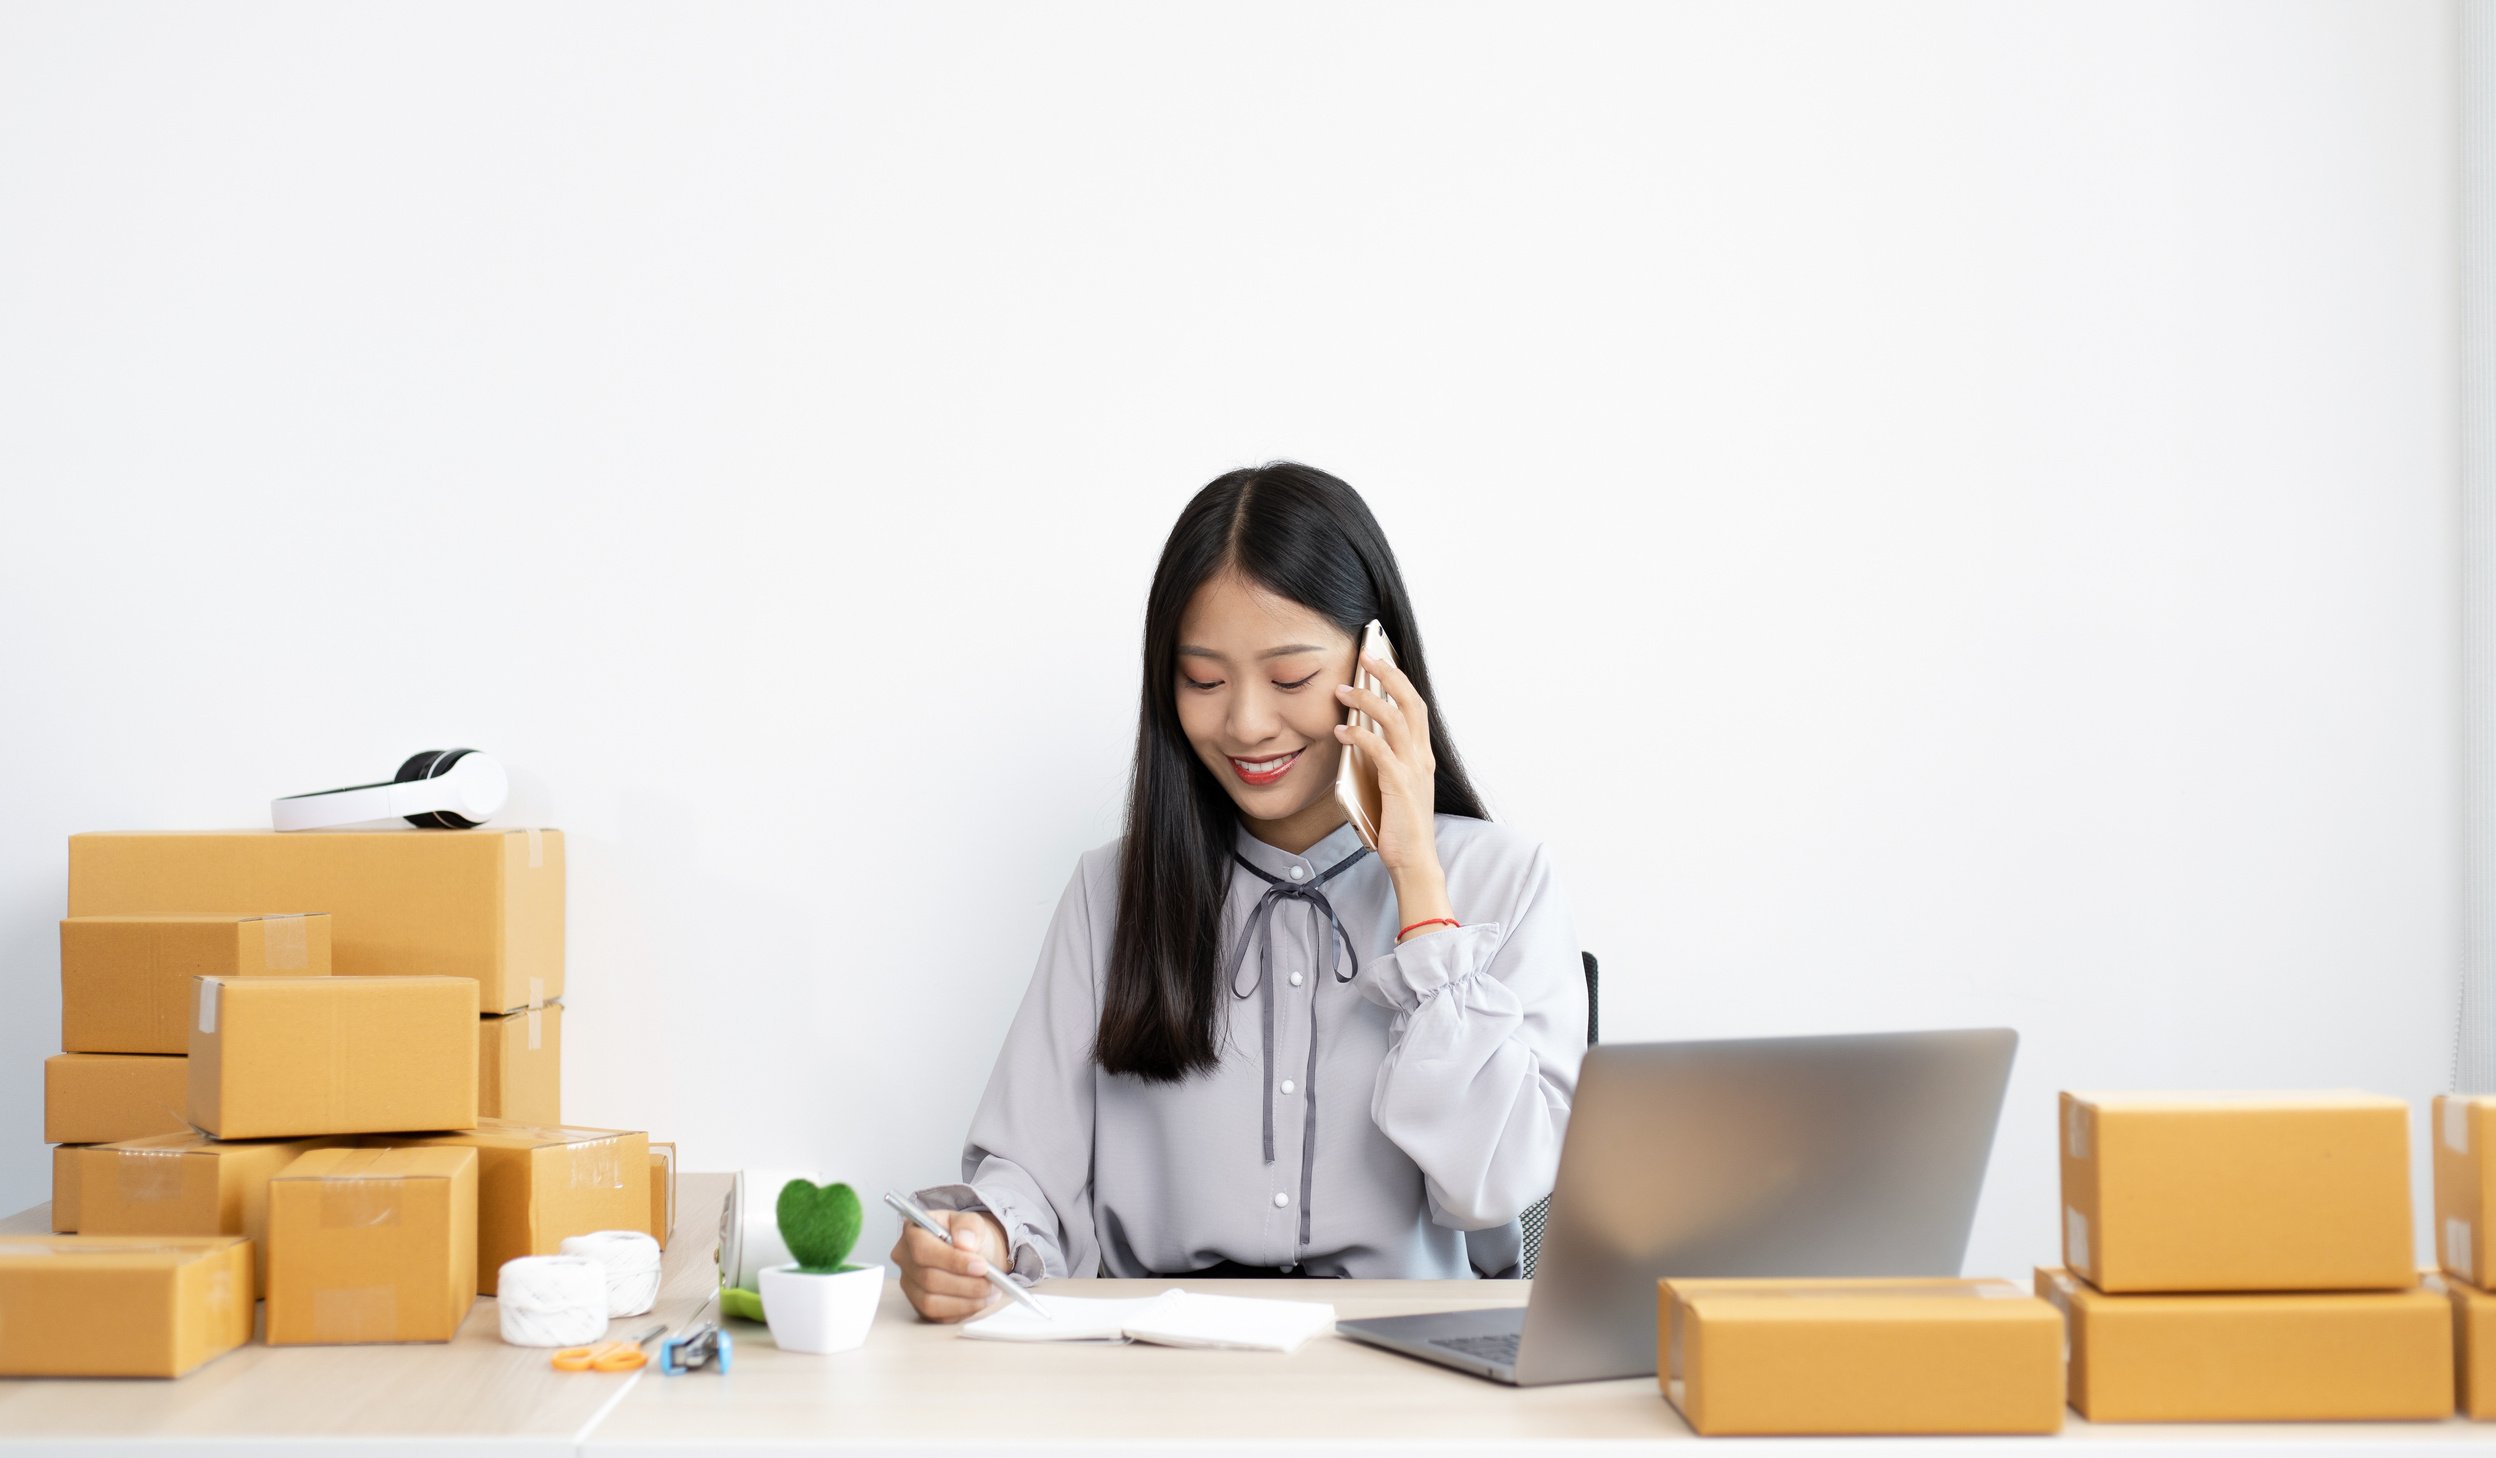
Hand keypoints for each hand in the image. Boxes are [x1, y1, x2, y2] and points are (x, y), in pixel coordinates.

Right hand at [892, 1208, 1012, 1322]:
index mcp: (913, 1232)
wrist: (972, 1253)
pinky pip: (938, 1316)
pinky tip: (981, 1300)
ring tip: (990, 1291)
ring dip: (966, 1300)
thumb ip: (968, 1226)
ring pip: (931, 1301)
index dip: (952, 1260)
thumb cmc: (966, 1236)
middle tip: (992, 1281)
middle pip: (928, 1279)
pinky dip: (963, 1310)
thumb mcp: (972, 1221)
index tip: (981, 1265)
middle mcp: (905, 1260)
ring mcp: (910, 1285)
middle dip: (966, 1283)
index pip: (923, 1249)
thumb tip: (965, 1242)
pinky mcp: (920, 1306)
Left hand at [1334, 649, 1441, 879]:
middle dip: (1388, 674)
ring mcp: (1413, 770)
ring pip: (1394, 720)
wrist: (1413, 861)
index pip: (1415, 705)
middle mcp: (1422, 757)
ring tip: (1342, 689)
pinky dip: (1359, 734)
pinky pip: (1379, 750)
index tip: (1379, 658)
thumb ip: (1383, 760)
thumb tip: (1358, 735)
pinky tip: (1341, 730)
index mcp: (1422, 755)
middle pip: (1410, 702)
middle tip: (1366, 655)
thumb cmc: (1399, 826)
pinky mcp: (1399, 785)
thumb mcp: (1394, 785)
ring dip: (1367, 700)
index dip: (1399, 679)